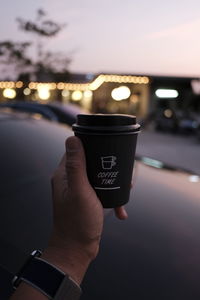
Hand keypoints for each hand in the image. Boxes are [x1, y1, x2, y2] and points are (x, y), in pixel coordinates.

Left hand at [43, 136, 127, 283]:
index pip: (75, 150)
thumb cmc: (77, 221)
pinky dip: (111, 197)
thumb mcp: (80, 190)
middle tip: (122, 168)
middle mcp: (69, 180)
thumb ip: (76, 165)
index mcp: (63, 174)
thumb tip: (72, 138)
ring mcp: (78, 190)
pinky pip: (101, 191)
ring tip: (126, 186)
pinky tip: (120, 209)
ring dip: (112, 180)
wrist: (77, 249)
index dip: (90, 145)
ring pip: (98, 176)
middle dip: (107, 163)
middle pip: (89, 162)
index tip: (107, 145)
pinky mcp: (86, 200)